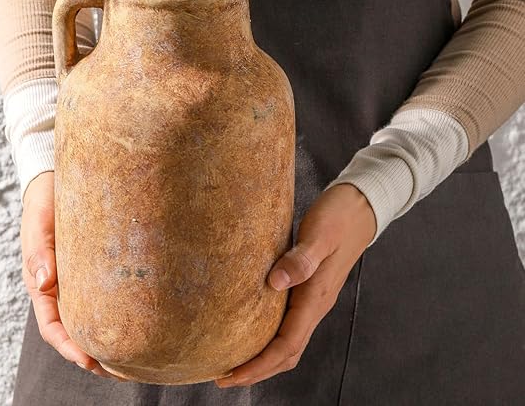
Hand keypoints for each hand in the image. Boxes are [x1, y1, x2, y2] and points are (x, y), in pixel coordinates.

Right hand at [21, 171, 123, 379]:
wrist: (53, 179)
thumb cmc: (42, 203)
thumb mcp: (38, 225)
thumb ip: (39, 253)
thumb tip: (44, 283)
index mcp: (41, 284)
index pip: (53, 326)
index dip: (69, 347)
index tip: (90, 362)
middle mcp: (59, 286)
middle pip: (75, 327)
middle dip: (92, 352)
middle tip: (119, 370)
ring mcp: (76, 277)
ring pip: (90, 313)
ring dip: (106, 335)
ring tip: (133, 355)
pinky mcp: (92, 263)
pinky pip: (103, 291)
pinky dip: (114, 308)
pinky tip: (136, 314)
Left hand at [215, 183, 375, 387]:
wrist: (360, 208)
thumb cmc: (339, 218)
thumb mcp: (318, 234)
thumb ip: (300, 259)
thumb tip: (275, 282)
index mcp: (316, 298)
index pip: (285, 346)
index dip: (258, 365)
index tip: (231, 374)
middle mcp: (315, 304)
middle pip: (286, 353)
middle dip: (256, 370)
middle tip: (223, 376)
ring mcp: (313, 298)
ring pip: (288, 341)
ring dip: (263, 356)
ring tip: (234, 358)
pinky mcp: (308, 287)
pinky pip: (288, 323)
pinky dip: (269, 335)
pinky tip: (251, 326)